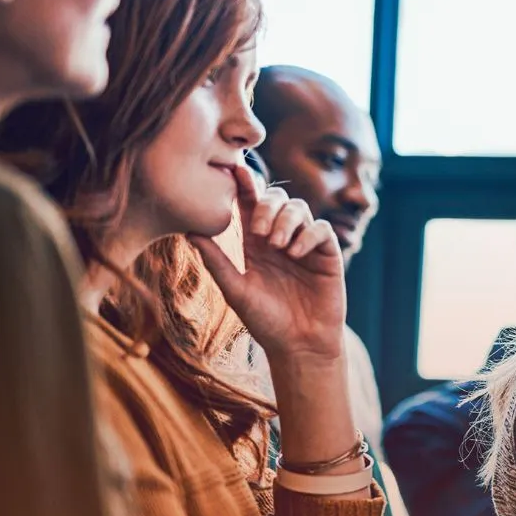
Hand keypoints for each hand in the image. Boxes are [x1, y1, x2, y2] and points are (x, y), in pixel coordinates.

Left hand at [190, 164, 345, 361]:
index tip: (236, 170)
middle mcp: (281, 239)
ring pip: (300, 209)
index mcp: (256, 244)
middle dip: (268, 207)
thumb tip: (188, 231)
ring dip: (287, 221)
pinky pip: (321, 230)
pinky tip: (296, 253)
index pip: (251, 205)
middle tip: (258, 231)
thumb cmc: (265, 321)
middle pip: (277, 199)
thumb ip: (216, 260)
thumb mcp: (235, 290)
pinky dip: (308, 235)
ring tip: (278, 246)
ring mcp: (306, 245)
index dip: (245, 185)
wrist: (299, 345)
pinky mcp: (327, 255)